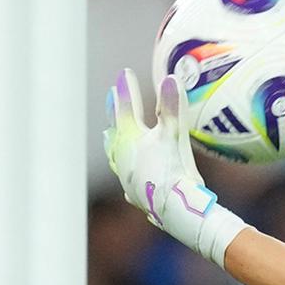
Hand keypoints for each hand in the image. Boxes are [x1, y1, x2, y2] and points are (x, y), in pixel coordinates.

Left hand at [104, 68, 246, 266]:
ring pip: (115, 156)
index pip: (126, 108)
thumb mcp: (174, 135)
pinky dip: (125, 174)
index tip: (124, 74)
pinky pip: (127, 181)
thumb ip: (172, 107)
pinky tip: (125, 181)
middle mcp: (123, 158)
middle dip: (115, 111)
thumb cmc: (174, 170)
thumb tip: (172, 78)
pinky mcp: (136, 196)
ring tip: (107, 135)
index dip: (126, 90)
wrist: (177, 210)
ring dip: (112, 143)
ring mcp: (127, 178)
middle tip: (111, 96)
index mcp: (130, 139)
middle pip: (116, 129)